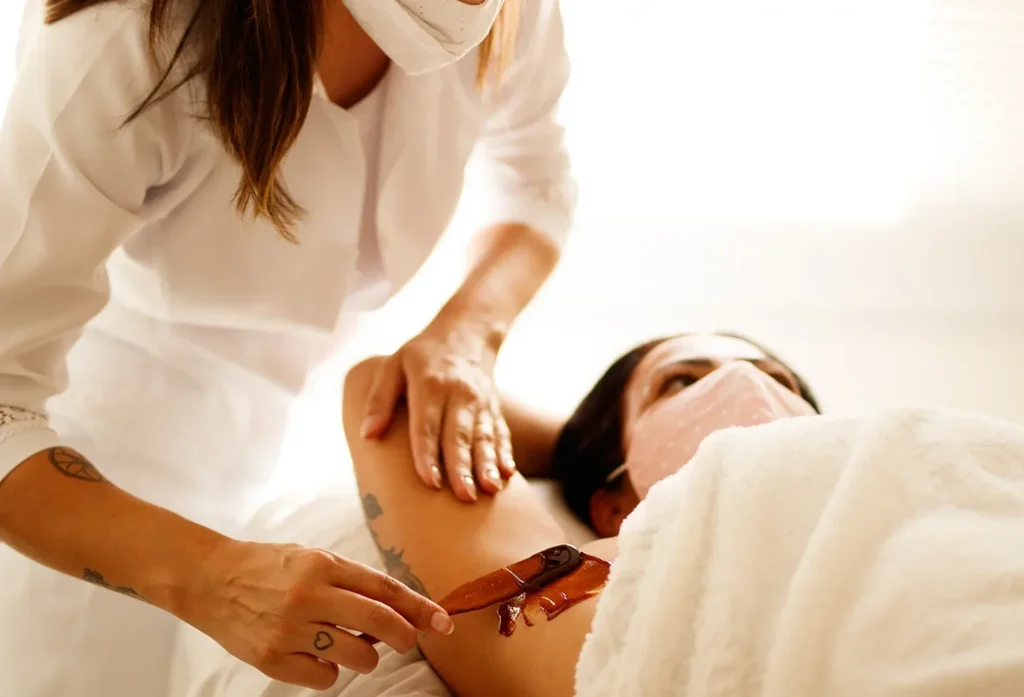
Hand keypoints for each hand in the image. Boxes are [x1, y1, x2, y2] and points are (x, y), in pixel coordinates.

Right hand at [183, 539, 453, 689]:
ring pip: (356, 656)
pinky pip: (324, 678)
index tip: (441, 621)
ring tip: (344, 642)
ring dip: (364, 656)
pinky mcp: (273, 658)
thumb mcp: (313, 558)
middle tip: (408, 641)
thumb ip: (352, 581)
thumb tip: (397, 610)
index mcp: (323, 565)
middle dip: (403, 635)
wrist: (210, 579)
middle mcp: (309, 595)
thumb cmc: (269, 567)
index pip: (384, 588)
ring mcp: (290, 629)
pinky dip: (328, 671)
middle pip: (378, 622)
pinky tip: (314, 654)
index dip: (418, 607)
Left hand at [360, 317, 515, 501]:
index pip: (427, 425)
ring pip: (483, 436)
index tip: (429, 481)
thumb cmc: (422, 354)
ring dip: (487, 464)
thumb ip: (379, 399)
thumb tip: (367, 434)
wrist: (466, 331)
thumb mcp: (393, 365)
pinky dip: (504, 453)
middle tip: (464, 496)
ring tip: (490, 489)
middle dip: (462, 467)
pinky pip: (500, 432)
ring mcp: (479, 401)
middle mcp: (458, 394)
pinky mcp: (493, 407)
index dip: (428, 454)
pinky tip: (507, 473)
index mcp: (429, 385)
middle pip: (458, 435)